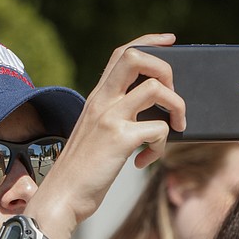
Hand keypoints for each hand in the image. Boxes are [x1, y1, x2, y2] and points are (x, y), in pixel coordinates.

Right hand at [27, 33, 186, 238]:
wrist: (61, 197)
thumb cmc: (81, 173)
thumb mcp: (95, 135)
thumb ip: (115, 119)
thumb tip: (155, 117)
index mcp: (96, 98)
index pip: (122, 54)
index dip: (149, 42)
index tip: (170, 41)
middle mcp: (101, 101)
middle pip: (137, 58)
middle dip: (166, 69)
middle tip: (172, 94)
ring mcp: (109, 118)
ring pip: (156, 89)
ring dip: (177, 106)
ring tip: (176, 127)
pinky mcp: (119, 140)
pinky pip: (159, 129)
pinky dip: (161, 146)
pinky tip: (145, 160)